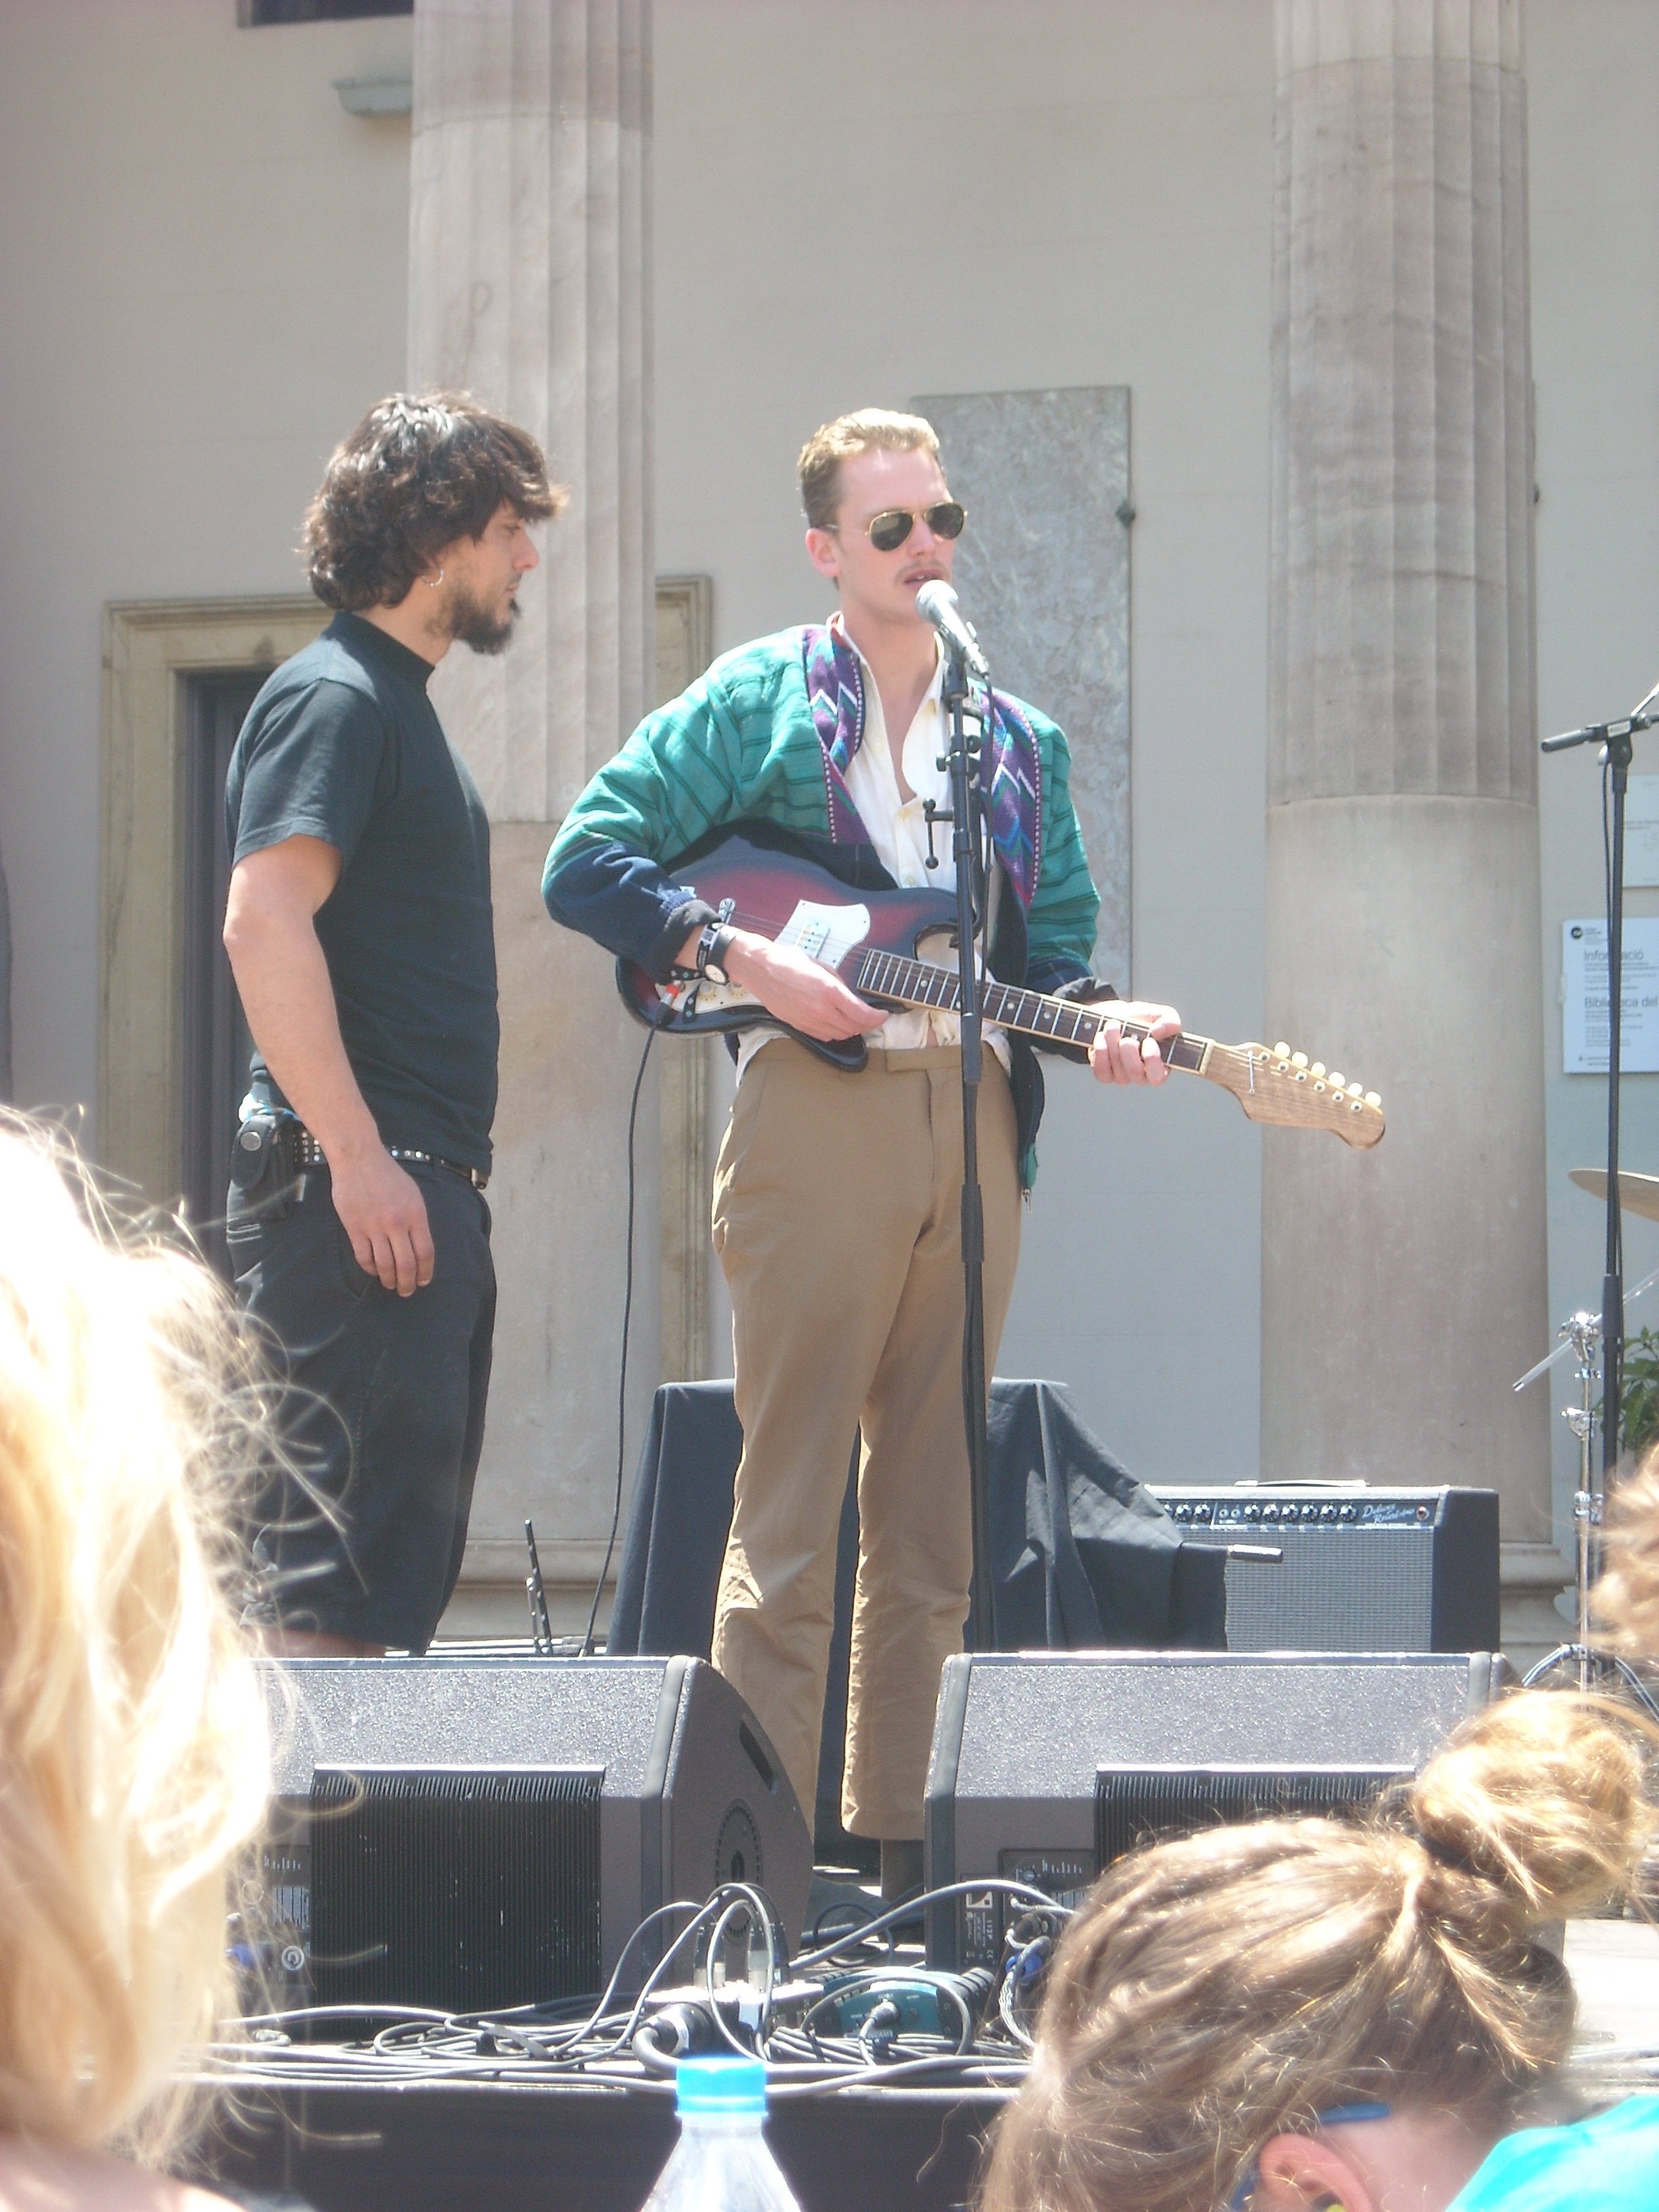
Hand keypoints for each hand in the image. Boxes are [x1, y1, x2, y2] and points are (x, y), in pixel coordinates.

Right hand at [327, 1147, 434, 1294]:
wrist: (359, 1159)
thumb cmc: (388, 1175)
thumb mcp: (413, 1194)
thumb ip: (417, 1220)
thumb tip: (419, 1246)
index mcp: (415, 1214)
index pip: (425, 1252)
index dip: (426, 1271)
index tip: (424, 1281)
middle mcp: (397, 1223)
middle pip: (406, 1264)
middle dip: (408, 1282)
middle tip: (407, 1291)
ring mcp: (374, 1227)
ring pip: (385, 1264)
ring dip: (389, 1279)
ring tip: (390, 1284)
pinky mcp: (355, 1228)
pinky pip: (364, 1257)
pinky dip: (370, 1268)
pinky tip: (374, 1270)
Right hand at [724, 931, 887, 1042]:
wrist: (761, 970)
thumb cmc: (789, 962)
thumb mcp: (821, 966)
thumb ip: (839, 985)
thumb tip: (851, 998)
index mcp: (829, 991)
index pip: (862, 1014)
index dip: (877, 1018)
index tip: (883, 1015)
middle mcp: (820, 1010)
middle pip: (854, 1028)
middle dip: (867, 1025)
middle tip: (872, 1018)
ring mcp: (809, 1020)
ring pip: (840, 1035)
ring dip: (852, 1030)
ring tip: (857, 1021)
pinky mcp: (799, 1026)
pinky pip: (825, 1036)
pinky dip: (836, 1033)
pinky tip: (837, 1023)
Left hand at [1088, 1000, 1180, 1086]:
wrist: (1115, 1016)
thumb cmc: (1141, 1019)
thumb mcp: (1162, 1014)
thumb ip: (1169, 1022)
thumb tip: (1157, 1033)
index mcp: (1160, 1065)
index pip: (1157, 1077)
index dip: (1152, 1060)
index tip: (1148, 1040)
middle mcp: (1141, 1075)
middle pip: (1134, 1072)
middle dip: (1128, 1049)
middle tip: (1125, 1033)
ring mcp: (1122, 1076)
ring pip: (1117, 1070)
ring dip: (1112, 1044)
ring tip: (1112, 1026)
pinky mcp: (1104, 1073)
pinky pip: (1101, 1071)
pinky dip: (1100, 1052)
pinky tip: (1101, 1037)